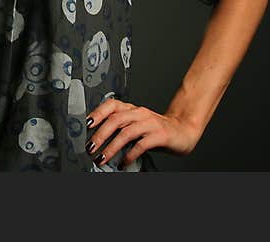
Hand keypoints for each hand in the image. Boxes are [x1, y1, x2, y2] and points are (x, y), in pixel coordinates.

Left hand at [84, 98, 201, 169]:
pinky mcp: (160, 135)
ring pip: (126, 133)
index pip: (111, 105)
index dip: (97, 113)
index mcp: (131, 108)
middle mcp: (139, 113)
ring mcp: (150, 123)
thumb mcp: (135, 124)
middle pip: (115, 120)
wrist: (183, 130)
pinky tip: (123, 163)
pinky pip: (141, 145)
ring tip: (102, 158)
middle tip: (90, 148)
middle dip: (100, 135)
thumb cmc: (156, 129)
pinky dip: (129, 155)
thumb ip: (120, 127)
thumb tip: (97, 138)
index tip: (86, 124)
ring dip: (111, 147)